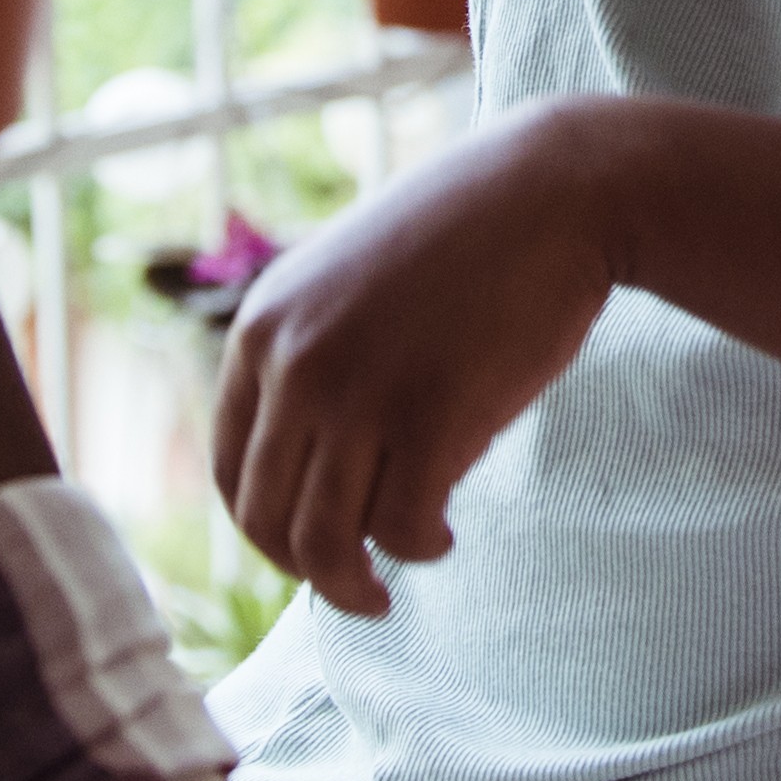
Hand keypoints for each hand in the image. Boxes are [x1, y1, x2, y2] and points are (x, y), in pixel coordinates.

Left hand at [209, 107, 633, 615]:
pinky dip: (419, 549)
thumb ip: (310, 355)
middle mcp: (293, 366)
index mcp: (262, 331)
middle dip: (308, 571)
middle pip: (267, 519)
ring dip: (354, 586)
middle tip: (353, 587)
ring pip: (325, 542)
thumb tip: (308, 464)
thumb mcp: (345, 282)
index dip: (265, 527)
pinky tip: (444, 536)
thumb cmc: (462, 240)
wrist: (551, 192)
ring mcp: (358, 395)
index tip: (305, 547)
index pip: (229, 470)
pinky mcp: (429, 419)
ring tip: (386, 589)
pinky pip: (402, 529)